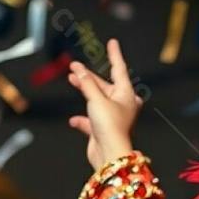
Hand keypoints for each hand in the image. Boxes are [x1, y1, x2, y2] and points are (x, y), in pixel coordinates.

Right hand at [67, 38, 142, 170]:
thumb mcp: (97, 99)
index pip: (119, 69)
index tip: (113, 43)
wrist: (109, 156)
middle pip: (104, 85)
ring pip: (97, 99)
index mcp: (126, 95)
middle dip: (89, 76)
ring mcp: (112, 118)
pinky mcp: (103, 131)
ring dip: (84, 91)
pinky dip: (83, 119)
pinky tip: (74, 120)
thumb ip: (86, 83)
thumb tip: (78, 69)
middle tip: (74, 65)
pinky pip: (91, 120)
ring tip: (72, 79)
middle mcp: (122, 105)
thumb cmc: (110, 127)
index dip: (115, 55)